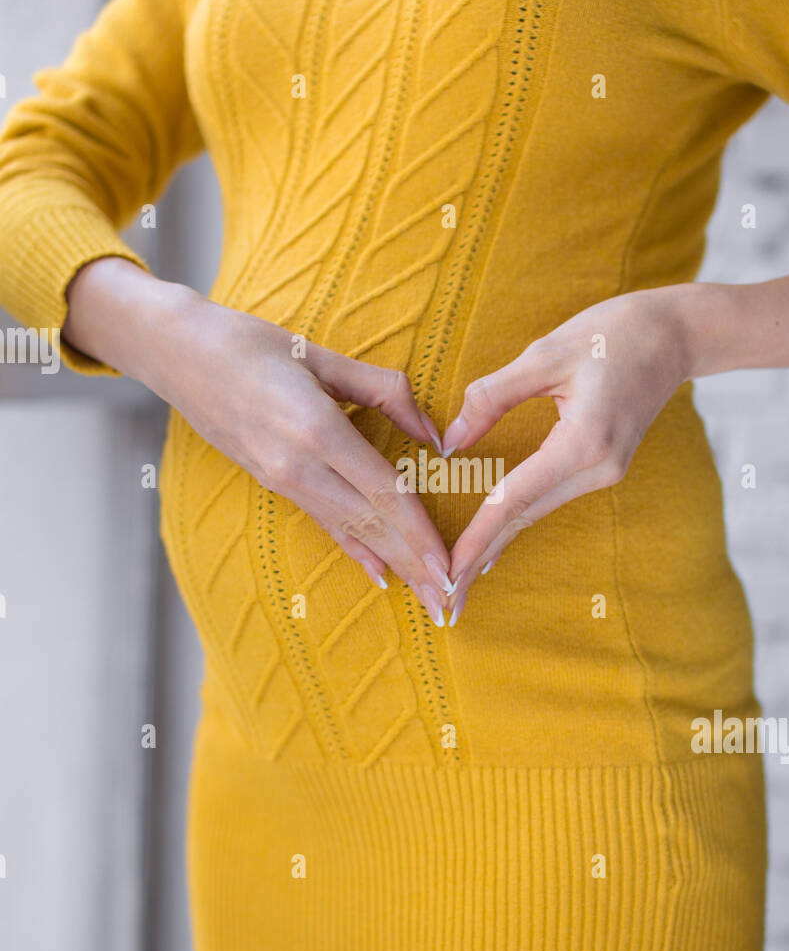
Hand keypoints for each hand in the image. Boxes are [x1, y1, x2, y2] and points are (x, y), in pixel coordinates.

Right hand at [64, 259, 453, 620]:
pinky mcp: (273, 483)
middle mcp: (297, 466)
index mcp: (315, 430)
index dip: (420, 533)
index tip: (449, 565)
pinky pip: (326, 523)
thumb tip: (432, 432)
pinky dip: (357, 549)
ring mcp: (282, 480)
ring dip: (394, 565)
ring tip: (425, 600)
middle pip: (371, 525)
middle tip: (450, 606)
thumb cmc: (251, 344)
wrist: (177, 354)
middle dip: (414, 567)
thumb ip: (384, 391)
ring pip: (351, 530)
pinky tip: (381, 574)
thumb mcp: (322, 356)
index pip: (383, 492)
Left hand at [440, 286, 696, 622]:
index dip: (477, 538)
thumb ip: (493, 397)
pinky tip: (493, 543)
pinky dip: (517, 520)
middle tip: (443, 601)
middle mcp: (599, 468)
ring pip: (537, 512)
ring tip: (457, 579)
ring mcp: (606, 471)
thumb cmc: (612, 332)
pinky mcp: (605, 466)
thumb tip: (450, 443)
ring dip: (496, 544)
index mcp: (584, 441)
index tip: (448, 574)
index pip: (515, 499)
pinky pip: (550, 499)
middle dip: (480, 558)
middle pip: (525, 518)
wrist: (677, 333)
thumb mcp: (546, 353)